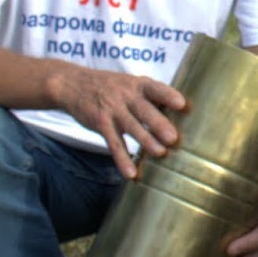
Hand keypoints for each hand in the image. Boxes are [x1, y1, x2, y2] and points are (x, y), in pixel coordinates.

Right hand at [54, 64, 185, 177]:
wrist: (72, 85)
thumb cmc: (111, 86)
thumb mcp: (131, 83)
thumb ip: (153, 96)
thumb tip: (185, 110)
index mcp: (138, 84)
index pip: (156, 88)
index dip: (168, 96)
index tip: (182, 104)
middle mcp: (126, 96)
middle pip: (144, 111)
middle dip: (159, 124)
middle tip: (173, 138)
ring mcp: (113, 111)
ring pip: (131, 128)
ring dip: (146, 141)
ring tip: (160, 153)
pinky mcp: (101, 125)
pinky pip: (114, 144)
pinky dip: (122, 159)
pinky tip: (131, 173)